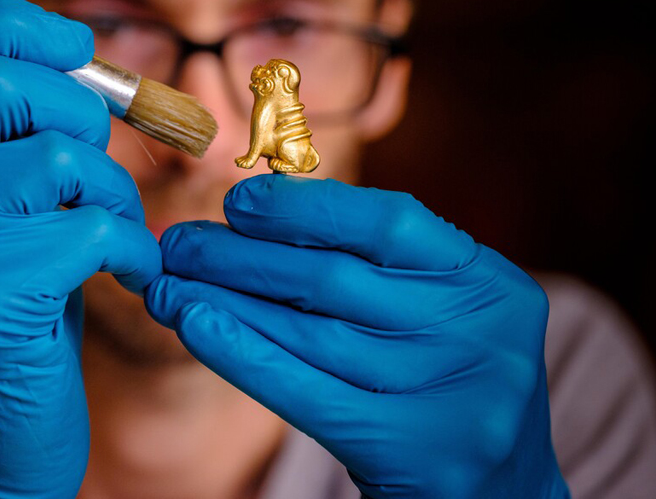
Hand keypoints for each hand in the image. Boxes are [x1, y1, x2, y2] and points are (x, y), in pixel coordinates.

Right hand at [0, 0, 160, 498]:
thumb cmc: (11, 310)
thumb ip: (11, 132)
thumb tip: (79, 46)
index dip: (7, 23)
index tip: (72, 48)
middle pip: (1, 82)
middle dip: (82, 114)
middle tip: (96, 175)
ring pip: (58, 155)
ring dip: (112, 194)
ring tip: (111, 239)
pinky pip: (91, 228)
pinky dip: (132, 250)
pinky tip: (128, 281)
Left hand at [146, 175, 569, 498]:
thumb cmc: (442, 385)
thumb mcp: (435, 314)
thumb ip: (372, 266)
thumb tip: (256, 213)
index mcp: (489, 282)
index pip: (387, 221)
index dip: (303, 207)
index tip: (237, 203)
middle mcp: (479, 334)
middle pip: (333, 278)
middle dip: (240, 255)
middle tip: (176, 245)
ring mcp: (452, 397)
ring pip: (309, 332)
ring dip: (223, 301)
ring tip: (167, 285)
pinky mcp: (410, 453)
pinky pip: (304, 392)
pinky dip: (241, 353)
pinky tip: (193, 325)